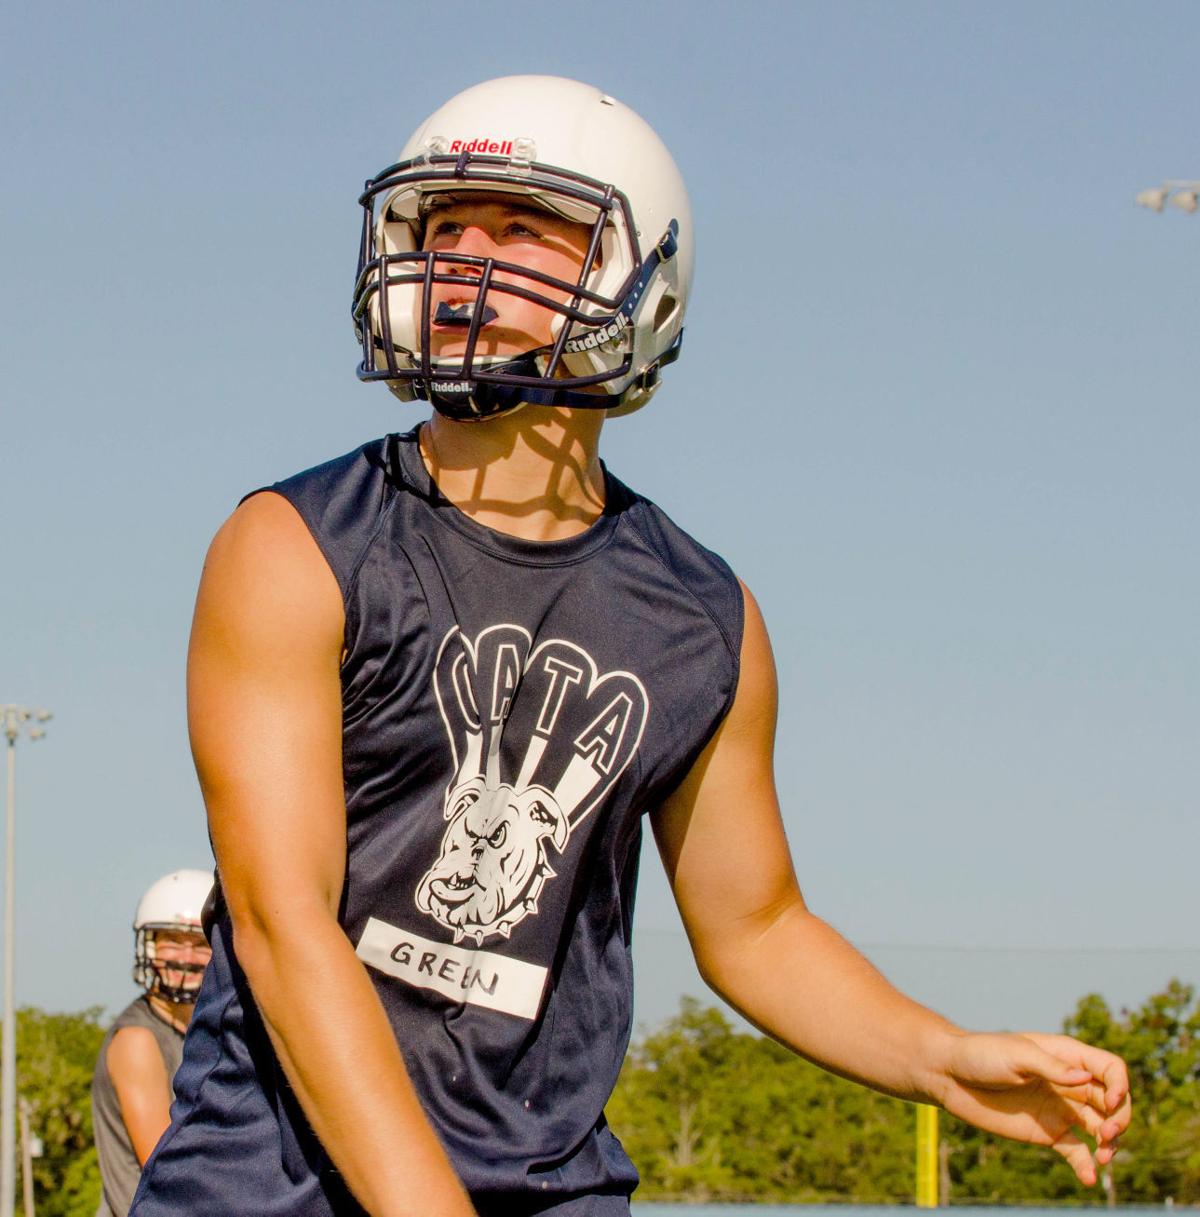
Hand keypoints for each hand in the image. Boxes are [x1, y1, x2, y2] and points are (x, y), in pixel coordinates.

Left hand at [932, 1030, 1130, 1184]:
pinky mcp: (1048, 1133)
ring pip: (1102, 1129)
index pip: (1111, 1069)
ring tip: (1102, 1157)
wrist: (950, 1075)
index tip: (1111, 1102)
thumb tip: (1086, 1077)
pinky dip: (1088, 1166)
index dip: (1120, 1086)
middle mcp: (1069, 1083)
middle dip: (1120, 1120)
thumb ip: (1051, 1067)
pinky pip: (1078, 1152)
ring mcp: (1061, 1109)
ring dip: (1111, 1144)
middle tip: (1106, 1135)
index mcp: (1066, 1056)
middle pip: (1113, 1102)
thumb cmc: (981, 1054)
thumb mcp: (1016, 1055)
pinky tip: (1089, 1177)